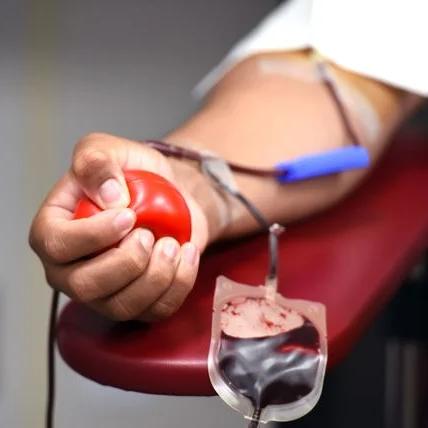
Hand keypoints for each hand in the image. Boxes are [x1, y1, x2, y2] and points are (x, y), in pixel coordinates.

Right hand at [29, 133, 214, 320]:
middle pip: (86, 287)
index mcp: (53, 231)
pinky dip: (178, 284)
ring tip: (173, 244)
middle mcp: (71, 269)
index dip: (93, 235)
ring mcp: (105, 292)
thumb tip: (109, 198)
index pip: (56, 245)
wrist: (168, 194)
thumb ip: (97, 162)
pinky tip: (187, 254)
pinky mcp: (138, 302)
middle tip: (150, 235)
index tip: (129, 215)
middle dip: (126, 262)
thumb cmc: (133, 174)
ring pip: (123, 305)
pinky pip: (156, 310)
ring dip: (156, 276)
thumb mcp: (109, 149)